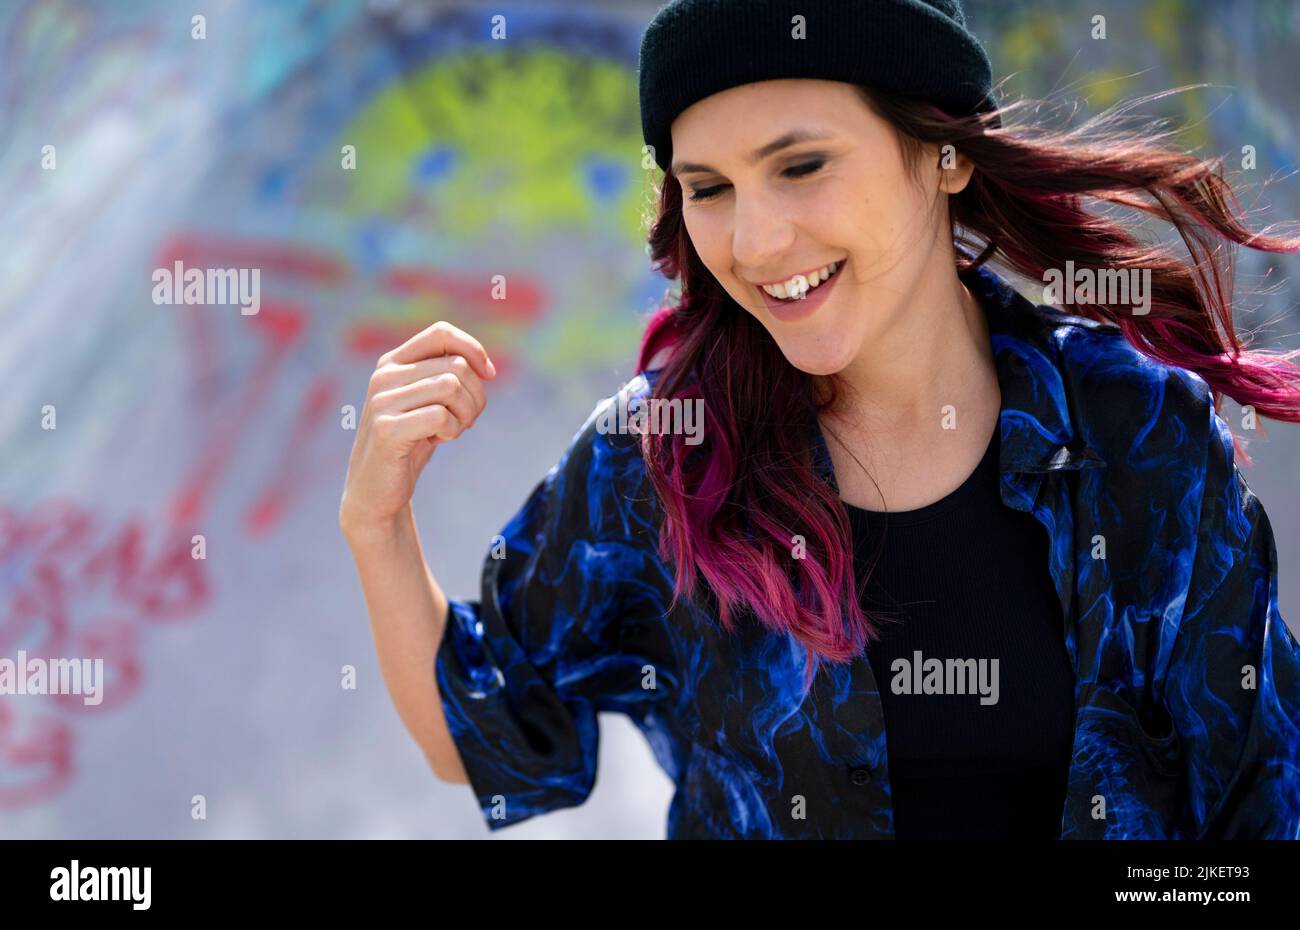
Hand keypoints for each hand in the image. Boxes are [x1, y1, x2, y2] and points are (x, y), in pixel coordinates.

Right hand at [340, 320, 496, 533]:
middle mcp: (384, 376)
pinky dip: (452, 429)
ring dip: (466, 414)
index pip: (441, 333)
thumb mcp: (428, 404)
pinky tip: (439, 440)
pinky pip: (441, 415)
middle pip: (456, 366)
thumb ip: (447, 378)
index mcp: (392, 363)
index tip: (489, 375)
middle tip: (467, 420)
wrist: (376, 490)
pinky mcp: (387, 428)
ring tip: (452, 430)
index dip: (474, 349)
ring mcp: (382, 401)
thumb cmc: (410, 444)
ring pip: (451, 387)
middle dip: (476, 396)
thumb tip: (485, 369)